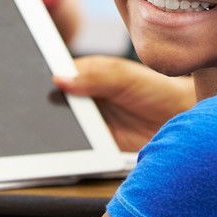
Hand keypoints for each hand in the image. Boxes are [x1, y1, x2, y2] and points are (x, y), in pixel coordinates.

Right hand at [54, 55, 195, 151]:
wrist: (180, 119)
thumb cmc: (157, 89)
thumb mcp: (126, 77)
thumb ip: (95, 77)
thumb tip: (60, 78)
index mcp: (91, 72)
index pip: (62, 72)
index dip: (49, 77)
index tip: (36, 84)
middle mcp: (88, 94)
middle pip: (58, 100)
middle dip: (48, 105)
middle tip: (40, 110)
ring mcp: (92, 118)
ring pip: (64, 123)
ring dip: (58, 126)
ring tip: (54, 127)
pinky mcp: (98, 140)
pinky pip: (78, 144)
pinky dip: (72, 145)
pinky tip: (69, 145)